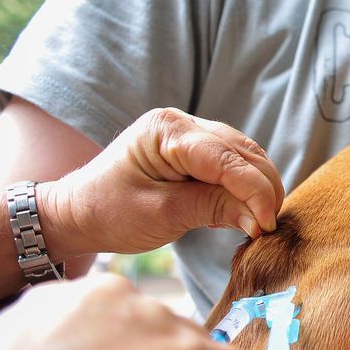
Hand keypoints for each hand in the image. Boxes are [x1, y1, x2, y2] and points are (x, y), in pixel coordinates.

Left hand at [44, 107, 284, 256]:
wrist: (78, 211)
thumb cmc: (109, 212)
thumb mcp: (162, 215)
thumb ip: (213, 209)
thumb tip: (261, 220)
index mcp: (167, 130)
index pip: (226, 158)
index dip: (254, 190)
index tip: (268, 224)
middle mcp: (182, 122)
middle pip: (242, 151)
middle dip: (263, 188)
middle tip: (270, 227)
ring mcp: (189, 132)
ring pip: (244, 155)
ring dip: (259, 186)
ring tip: (263, 221)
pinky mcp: (194, 149)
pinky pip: (233, 163)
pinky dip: (246, 186)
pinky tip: (247, 210)